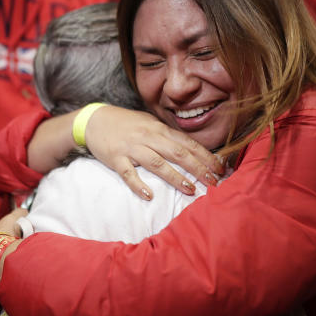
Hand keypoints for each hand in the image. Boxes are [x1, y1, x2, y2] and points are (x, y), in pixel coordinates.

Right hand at [84, 105, 223, 199]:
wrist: (94, 119)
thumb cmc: (126, 123)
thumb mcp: (149, 123)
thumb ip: (167, 136)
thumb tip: (190, 148)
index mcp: (159, 129)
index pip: (187, 143)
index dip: (205, 155)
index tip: (220, 168)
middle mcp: (148, 137)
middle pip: (177, 152)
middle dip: (197, 167)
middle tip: (213, 182)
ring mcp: (132, 148)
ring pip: (157, 163)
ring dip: (175, 177)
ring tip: (190, 190)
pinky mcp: (116, 159)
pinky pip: (128, 174)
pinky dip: (138, 185)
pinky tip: (149, 195)